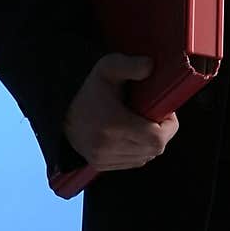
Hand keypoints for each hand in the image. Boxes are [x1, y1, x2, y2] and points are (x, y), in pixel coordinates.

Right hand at [63, 52, 178, 170]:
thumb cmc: (89, 89)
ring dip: (151, 143)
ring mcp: (103, 158)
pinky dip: (139, 151)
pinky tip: (135, 135)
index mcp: (113, 125)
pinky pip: (133, 162)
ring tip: (146, 124)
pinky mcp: (100, 165)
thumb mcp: (107, 68)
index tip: (166, 111)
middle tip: (158, 115)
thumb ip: (130, 65)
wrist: (60, 110)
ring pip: (145, 157)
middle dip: (163, 133)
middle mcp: (107, 146)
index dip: (169, 126)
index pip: (157, 138)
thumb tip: (150, 66)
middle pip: (154, 149)